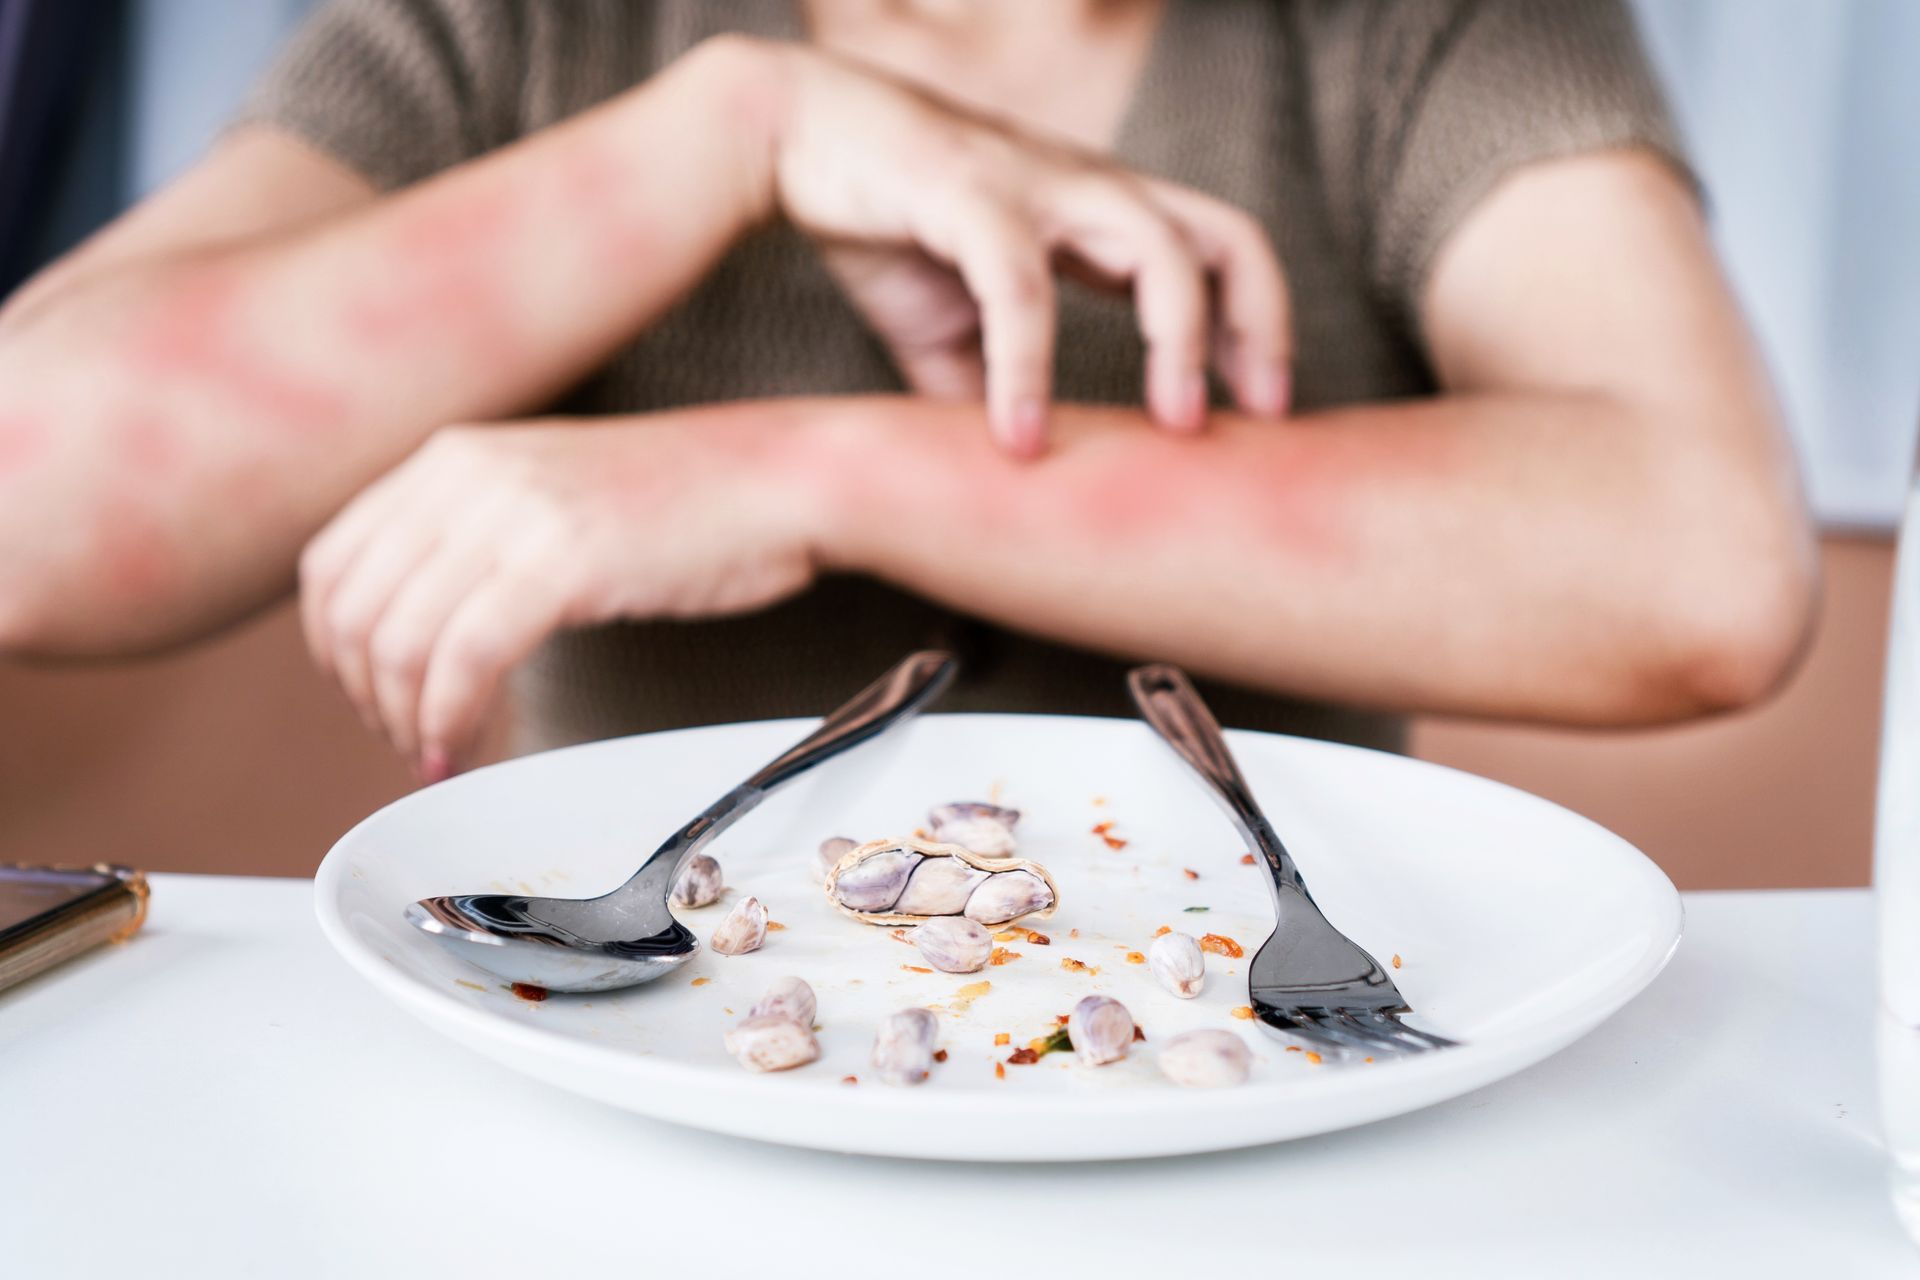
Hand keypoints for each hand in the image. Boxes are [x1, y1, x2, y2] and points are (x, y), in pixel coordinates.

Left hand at [298, 413, 819, 778]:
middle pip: (353, 611)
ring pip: (400, 641)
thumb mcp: (554, 497)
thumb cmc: (692, 505)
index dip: (336, 653)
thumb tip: (420, 626)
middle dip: (367, 698)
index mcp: (454, 456)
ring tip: (441, 756)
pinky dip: (451, 719)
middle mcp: (467, 473)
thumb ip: (479, 536)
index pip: (331, 562)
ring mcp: (513, 512)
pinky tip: (468, 751)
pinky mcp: (563, 559)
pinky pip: (465, 658)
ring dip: (408, 720)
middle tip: (410, 744)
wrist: (784, 480)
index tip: (377, 701)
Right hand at [739, 40, 1293, 454]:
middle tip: (1260, 415)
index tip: (1265, 404)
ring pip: (1154, 248)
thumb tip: (1011, 472)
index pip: (1218, 250)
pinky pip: (1023, 289)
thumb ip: (994, 387)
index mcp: (1098, 211)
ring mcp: (1037, 184)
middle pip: (1224, 235)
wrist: (790, 133)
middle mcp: (1088, 188)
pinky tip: (1016, 440)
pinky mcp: (971, 195)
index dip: (1255, 324)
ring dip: (1177, 341)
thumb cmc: (884, 221)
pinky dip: (1027, 369)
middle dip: (1257, 325)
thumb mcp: (952, 325)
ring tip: (1174, 428)